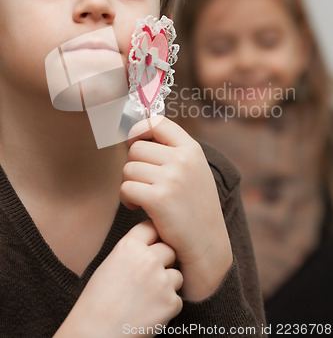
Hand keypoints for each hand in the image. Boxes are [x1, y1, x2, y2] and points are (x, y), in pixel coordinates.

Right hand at [54, 220, 182, 337]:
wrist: (95, 335)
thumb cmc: (97, 302)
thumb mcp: (110, 264)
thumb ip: (133, 250)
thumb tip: (154, 242)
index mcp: (129, 246)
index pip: (151, 227)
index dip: (153, 236)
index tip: (152, 244)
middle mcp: (148, 259)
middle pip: (169, 249)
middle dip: (163, 261)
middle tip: (148, 278)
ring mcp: (161, 280)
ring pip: (176, 274)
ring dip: (167, 284)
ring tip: (145, 298)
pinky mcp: (171, 302)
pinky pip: (177, 298)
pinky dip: (167, 307)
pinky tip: (148, 312)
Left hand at [120, 116, 232, 300]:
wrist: (207, 244)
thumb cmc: (194, 207)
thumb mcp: (193, 171)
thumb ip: (172, 151)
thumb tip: (136, 136)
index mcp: (192, 149)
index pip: (157, 122)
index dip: (139, 130)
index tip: (133, 143)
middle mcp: (183, 159)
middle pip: (136, 148)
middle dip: (133, 166)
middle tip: (142, 183)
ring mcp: (172, 178)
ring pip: (128, 169)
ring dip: (129, 184)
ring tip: (141, 197)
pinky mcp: (159, 199)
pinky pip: (126, 188)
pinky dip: (127, 199)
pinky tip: (137, 207)